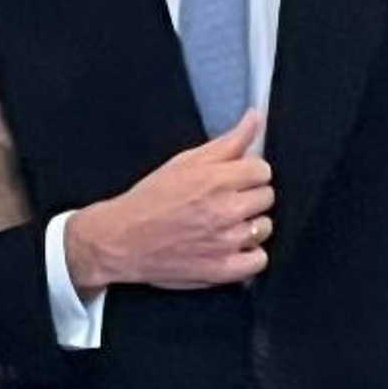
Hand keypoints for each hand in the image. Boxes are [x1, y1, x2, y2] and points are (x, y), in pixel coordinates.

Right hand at [64, 110, 272, 296]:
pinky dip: (248, 255)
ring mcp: (226, 242)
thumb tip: (254, 119)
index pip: (262, 170)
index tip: (235, 180)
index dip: (248, 173)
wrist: (121, 240)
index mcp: (215, 180)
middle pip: (266, 197)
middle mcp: (224, 210)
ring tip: (223, 226)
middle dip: (248, 197)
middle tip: (223, 202)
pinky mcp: (222, 269)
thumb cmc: (149, 201)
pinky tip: (229, 247)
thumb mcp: (184, 162)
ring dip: (249, 226)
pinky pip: (259, 260)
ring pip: (264, 227)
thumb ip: (226, 143)